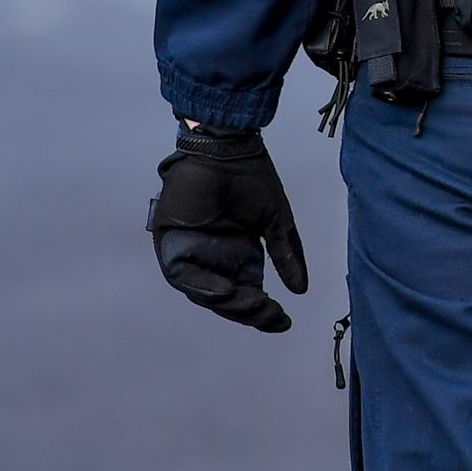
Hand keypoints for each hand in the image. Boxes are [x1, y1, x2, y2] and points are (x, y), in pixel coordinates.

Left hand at [147, 126, 308, 333]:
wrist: (226, 149)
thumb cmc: (251, 178)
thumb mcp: (276, 222)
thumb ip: (286, 256)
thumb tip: (300, 290)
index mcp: (237, 252)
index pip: (247, 291)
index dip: (263, 310)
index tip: (283, 321)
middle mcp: (213, 256)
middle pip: (227, 298)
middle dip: (249, 311)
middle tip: (270, 313)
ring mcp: (191, 251)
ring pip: (205, 292)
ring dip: (229, 303)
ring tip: (254, 305)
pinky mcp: (170, 243)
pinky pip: (182, 275)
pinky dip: (203, 286)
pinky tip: (226, 290)